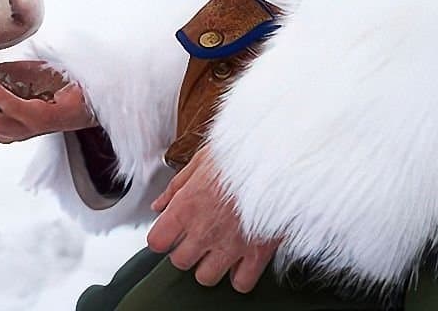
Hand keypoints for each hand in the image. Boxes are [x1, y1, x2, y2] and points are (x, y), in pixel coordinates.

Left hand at [146, 148, 280, 292]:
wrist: (280, 159)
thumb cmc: (241, 154)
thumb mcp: (201, 160)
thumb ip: (176, 187)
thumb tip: (159, 205)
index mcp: (186, 207)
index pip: (157, 242)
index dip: (162, 237)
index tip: (169, 232)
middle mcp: (204, 231)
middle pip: (180, 262)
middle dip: (185, 252)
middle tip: (195, 238)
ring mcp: (230, 246)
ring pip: (206, 277)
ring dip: (209, 266)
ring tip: (217, 251)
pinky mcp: (257, 254)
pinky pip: (241, 283)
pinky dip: (239, 277)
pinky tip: (240, 262)